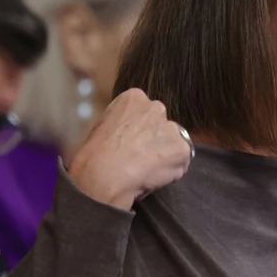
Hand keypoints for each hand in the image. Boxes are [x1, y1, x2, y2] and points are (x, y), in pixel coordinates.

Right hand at [67, 89, 192, 209]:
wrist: (103, 175)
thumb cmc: (94, 155)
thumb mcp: (103, 126)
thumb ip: (125, 124)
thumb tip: (132, 135)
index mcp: (134, 98)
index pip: (145, 112)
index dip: (139, 131)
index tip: (131, 143)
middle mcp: (156, 107)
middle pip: (162, 126)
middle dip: (155, 140)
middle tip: (140, 158)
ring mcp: (171, 128)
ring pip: (173, 144)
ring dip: (165, 156)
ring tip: (145, 171)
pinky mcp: (182, 149)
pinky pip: (180, 163)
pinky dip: (171, 173)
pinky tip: (153, 178)